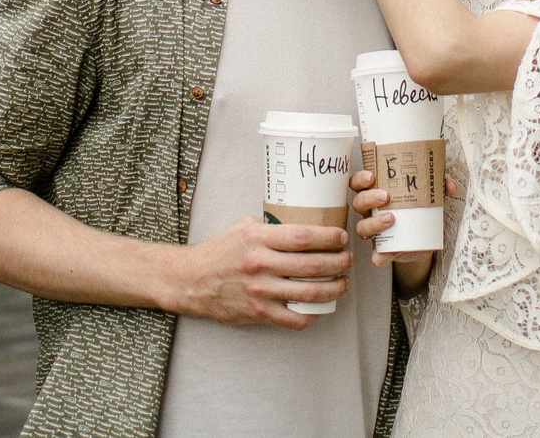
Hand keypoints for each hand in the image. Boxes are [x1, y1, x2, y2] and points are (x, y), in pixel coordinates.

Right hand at [168, 216, 353, 328]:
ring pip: (309, 293)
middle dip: (338, 263)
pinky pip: (294, 318)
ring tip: (343, 282)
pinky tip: (321, 306)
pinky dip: (313, 313)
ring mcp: (259, 291)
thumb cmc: (219, 251)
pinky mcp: (258, 313)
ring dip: (334, 288)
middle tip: (348, 260)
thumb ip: (271, 226)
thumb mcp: (243, 227)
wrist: (191, 280)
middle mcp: (259, 264)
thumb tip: (303, 221)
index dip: (329, 237)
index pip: (302, 236)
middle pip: (312, 265)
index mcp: (257, 238)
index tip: (342, 237)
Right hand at [350, 167, 455, 293]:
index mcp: (376, 194)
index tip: (371, 176)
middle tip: (385, 196)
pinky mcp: (383, 251)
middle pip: (358, 202)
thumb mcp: (428, 196)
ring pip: (362, 227)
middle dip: (368, 198)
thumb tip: (449, 184)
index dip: (360, 179)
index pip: (359, 183)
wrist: (424, 240)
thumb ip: (438, 188)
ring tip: (391, 218)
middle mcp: (371, 212)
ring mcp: (375, 232)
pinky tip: (385, 253)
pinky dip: (378, 255)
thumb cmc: (419, 210)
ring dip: (373, 223)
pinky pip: (375, 255)